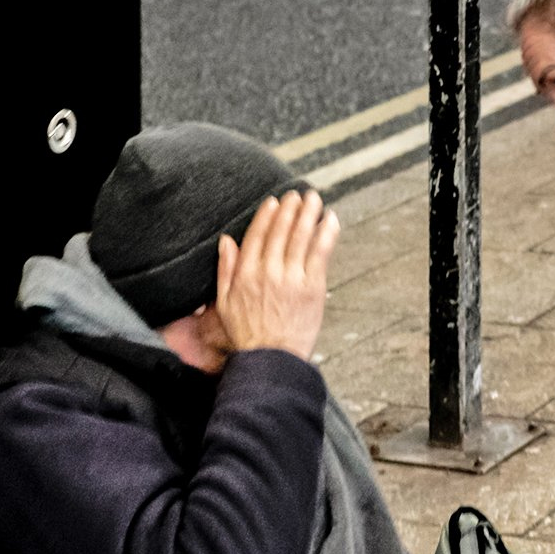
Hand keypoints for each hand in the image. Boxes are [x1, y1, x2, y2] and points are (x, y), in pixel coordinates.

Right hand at [216, 189, 338, 361]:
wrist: (271, 359)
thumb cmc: (247, 335)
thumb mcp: (224, 302)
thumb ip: (225, 269)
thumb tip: (226, 240)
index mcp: (245, 274)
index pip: (256, 235)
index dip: (267, 216)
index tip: (274, 201)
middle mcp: (268, 271)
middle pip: (280, 232)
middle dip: (290, 209)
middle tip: (298, 195)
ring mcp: (291, 278)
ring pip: (301, 237)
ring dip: (309, 214)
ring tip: (314, 199)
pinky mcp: (312, 287)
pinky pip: (320, 253)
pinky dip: (326, 233)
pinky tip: (330, 219)